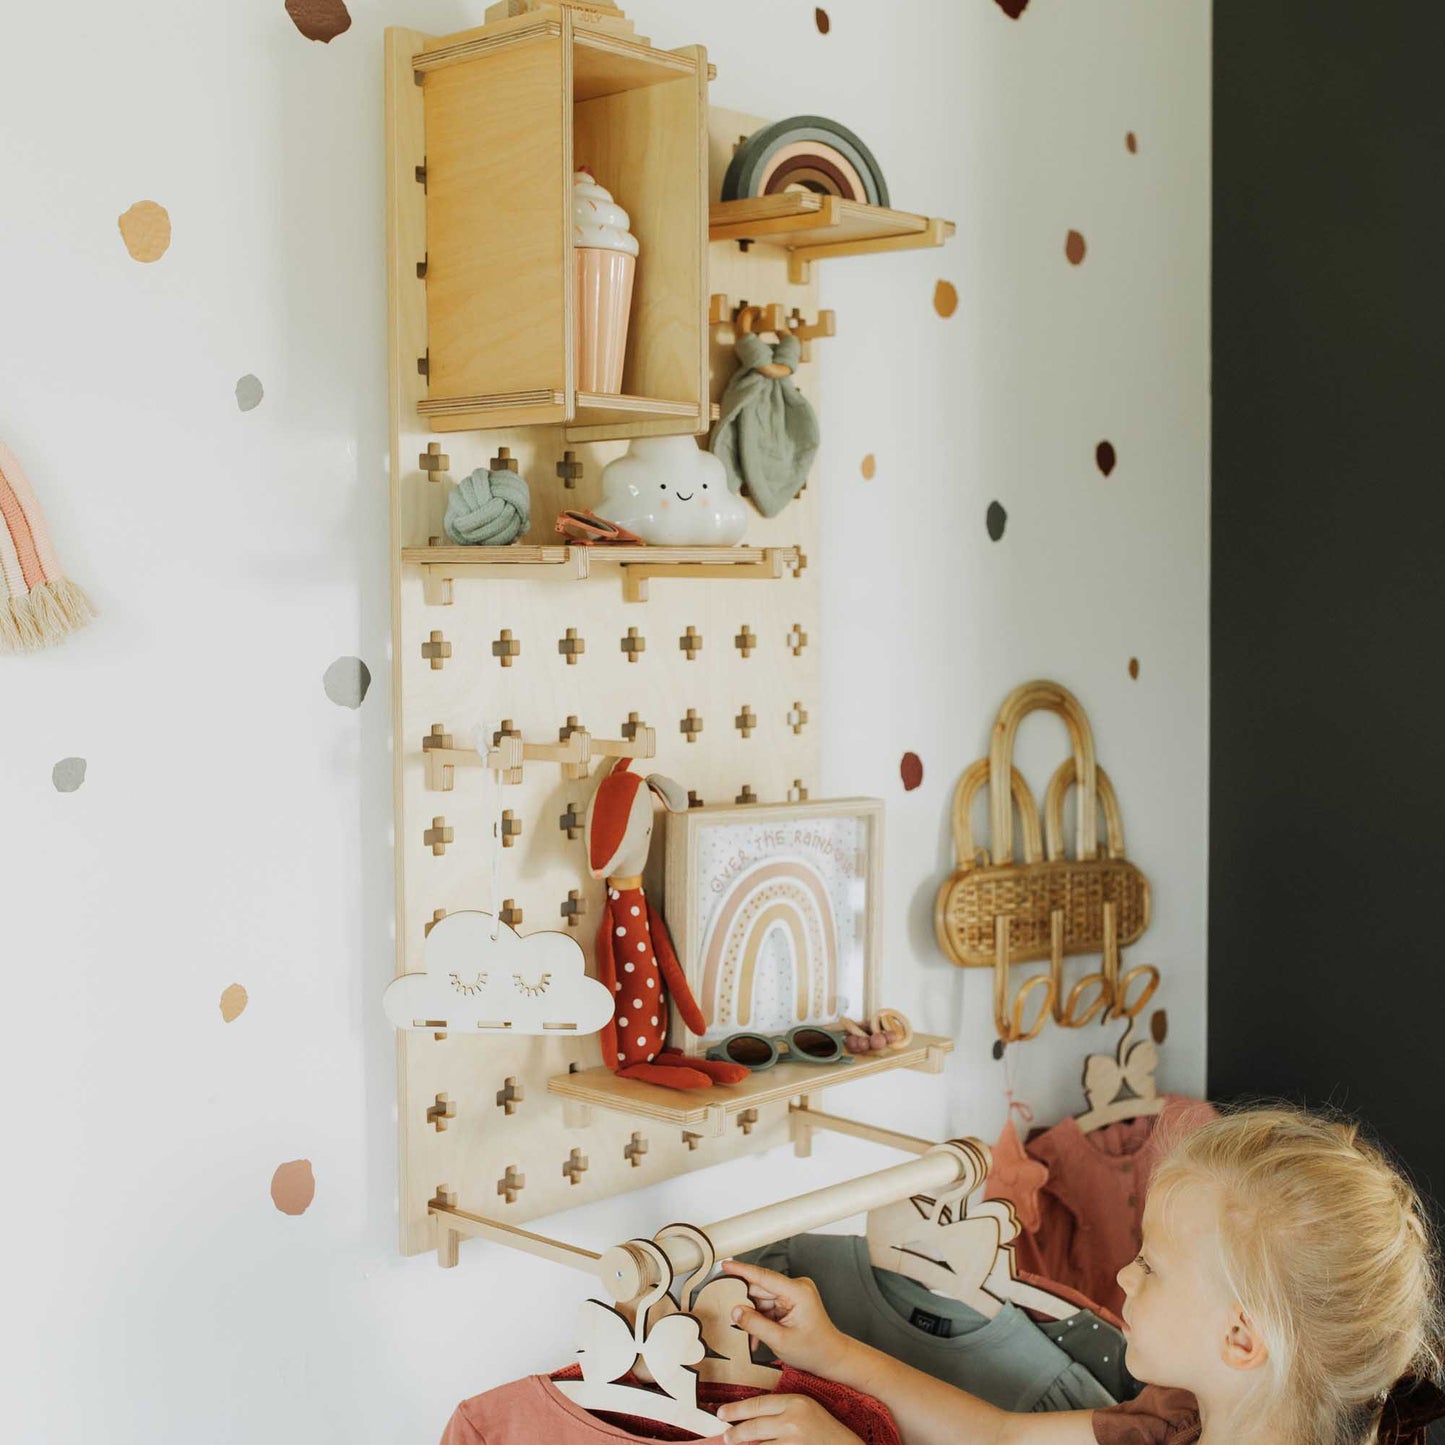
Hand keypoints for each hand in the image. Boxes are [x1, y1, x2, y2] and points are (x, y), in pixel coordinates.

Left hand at [716, 1392, 863, 1444]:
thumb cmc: (826, 1430)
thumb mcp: (805, 1410)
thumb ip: (780, 1412)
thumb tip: (751, 1419)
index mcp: (795, 1402)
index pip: (757, 1404)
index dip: (736, 1410)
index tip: (721, 1413)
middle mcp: (792, 1421)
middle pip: (753, 1427)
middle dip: (735, 1434)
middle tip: (724, 1438)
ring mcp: (793, 1441)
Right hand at [720, 1260, 852, 1380]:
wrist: (831, 1357)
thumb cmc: (813, 1350)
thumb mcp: (780, 1340)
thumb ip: (755, 1324)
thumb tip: (735, 1311)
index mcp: (797, 1291)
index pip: (764, 1276)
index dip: (742, 1270)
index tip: (726, 1265)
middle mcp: (796, 1287)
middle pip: (760, 1290)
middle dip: (748, 1308)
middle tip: (737, 1322)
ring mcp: (794, 1293)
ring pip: (762, 1299)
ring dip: (755, 1317)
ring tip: (755, 1338)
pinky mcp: (791, 1300)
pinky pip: (768, 1306)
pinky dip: (762, 1320)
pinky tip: (759, 1336)